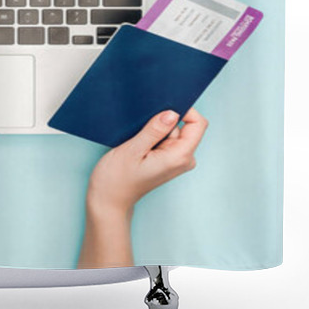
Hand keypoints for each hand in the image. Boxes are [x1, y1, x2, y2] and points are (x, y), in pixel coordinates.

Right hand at [86, 108, 207, 217]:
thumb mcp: (132, 150)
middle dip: (166, 119)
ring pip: (173, 130)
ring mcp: (175, 160)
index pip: (198, 124)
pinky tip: (139, 142)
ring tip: (138, 138)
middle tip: (144, 126)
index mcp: (178, 157)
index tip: (163, 107)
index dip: (185, 110)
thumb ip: (154, 130)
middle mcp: (182, 159)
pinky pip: (166, 138)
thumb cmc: (117, 179)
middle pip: (186, 125)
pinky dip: (154, 135)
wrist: (109, 200)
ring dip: (157, 128)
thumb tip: (172, 113)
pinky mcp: (167, 160)